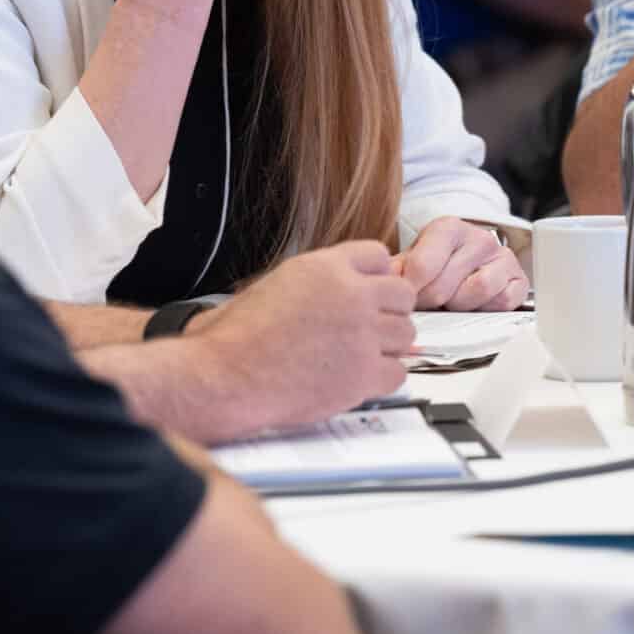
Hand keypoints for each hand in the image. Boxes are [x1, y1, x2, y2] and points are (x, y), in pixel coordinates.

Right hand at [189, 241, 413, 433]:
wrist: (227, 374)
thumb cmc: (237, 336)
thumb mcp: (274, 284)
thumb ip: (315, 280)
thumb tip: (334, 285)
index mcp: (325, 268)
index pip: (379, 255)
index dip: (375, 276)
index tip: (370, 291)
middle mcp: (350, 295)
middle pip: (403, 293)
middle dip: (390, 310)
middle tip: (373, 325)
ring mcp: (361, 335)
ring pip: (406, 333)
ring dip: (389, 345)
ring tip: (364, 354)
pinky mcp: (363, 374)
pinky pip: (398, 372)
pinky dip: (384, 377)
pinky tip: (361, 378)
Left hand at [396, 218, 527, 310]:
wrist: (470, 262)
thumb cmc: (438, 262)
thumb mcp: (413, 259)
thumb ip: (396, 269)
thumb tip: (385, 280)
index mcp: (449, 228)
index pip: (422, 265)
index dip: (411, 289)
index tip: (407, 295)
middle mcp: (479, 239)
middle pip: (445, 285)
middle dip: (431, 301)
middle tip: (427, 303)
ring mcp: (502, 258)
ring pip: (476, 291)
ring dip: (459, 305)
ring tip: (451, 302)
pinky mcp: (519, 280)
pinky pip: (502, 302)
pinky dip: (485, 309)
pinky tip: (474, 304)